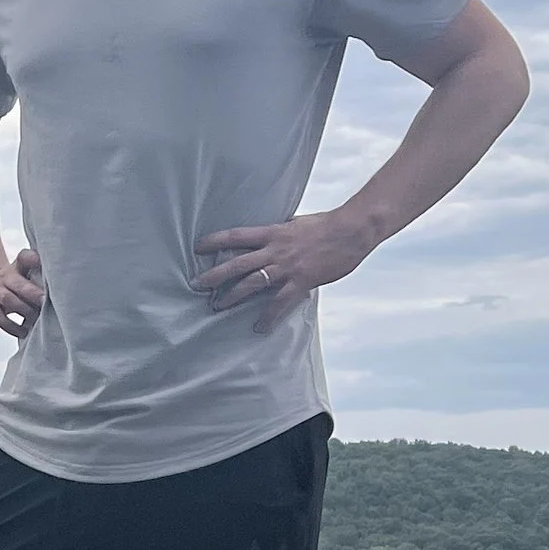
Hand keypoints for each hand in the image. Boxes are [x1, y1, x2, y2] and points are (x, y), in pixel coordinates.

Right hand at [0, 247, 44, 337]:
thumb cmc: (10, 283)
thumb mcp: (21, 272)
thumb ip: (38, 271)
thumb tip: (60, 279)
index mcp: (16, 269)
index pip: (24, 258)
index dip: (33, 259)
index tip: (44, 267)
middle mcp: (4, 278)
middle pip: (20, 284)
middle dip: (35, 294)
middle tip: (47, 302)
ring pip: (9, 300)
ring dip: (25, 311)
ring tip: (37, 320)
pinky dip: (12, 326)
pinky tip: (24, 332)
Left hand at [195, 209, 380, 335]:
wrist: (352, 230)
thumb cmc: (327, 224)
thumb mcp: (297, 223)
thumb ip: (281, 231)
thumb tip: (270, 233)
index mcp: (273, 232)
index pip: (236, 235)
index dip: (215, 241)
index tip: (197, 248)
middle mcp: (275, 249)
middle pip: (237, 263)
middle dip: (214, 275)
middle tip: (196, 285)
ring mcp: (287, 266)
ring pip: (252, 283)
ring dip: (232, 296)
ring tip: (217, 307)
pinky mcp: (301, 281)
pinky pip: (280, 302)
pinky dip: (268, 316)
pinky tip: (258, 327)